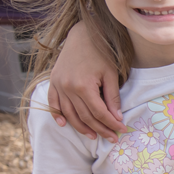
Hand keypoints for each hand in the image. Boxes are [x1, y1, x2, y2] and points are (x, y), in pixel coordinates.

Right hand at [48, 25, 123, 139]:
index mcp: (83, 86)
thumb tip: (117, 118)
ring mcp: (58, 85)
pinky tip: (63, 124)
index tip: (121, 130)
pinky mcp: (53, 81)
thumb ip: (113, 97)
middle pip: (84, 116)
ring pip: (68, 113)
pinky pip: (52, 103)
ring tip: (93, 136)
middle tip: (111, 138)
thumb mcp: (112, 74)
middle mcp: (67, 88)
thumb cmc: (101, 53)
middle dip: (100, 129)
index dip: (110, 124)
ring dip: (80, 127)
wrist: (82, 35)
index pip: (99, 112)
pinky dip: (57, 114)